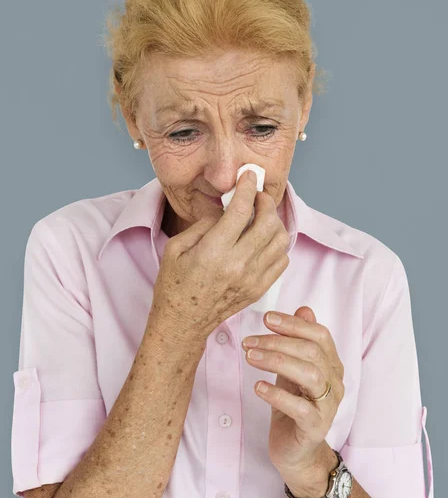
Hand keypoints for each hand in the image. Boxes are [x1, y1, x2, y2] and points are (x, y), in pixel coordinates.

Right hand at [150, 170, 289, 343]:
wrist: (183, 322)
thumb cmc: (174, 284)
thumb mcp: (176, 248)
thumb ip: (203, 224)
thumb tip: (225, 209)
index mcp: (214, 251)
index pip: (241, 210)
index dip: (247, 187)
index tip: (248, 176)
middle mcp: (238, 264)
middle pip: (267, 222)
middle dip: (265, 202)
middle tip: (256, 196)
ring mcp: (252, 278)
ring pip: (280, 240)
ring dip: (274, 222)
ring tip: (261, 216)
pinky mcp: (260, 289)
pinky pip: (282, 260)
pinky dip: (277, 244)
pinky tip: (264, 240)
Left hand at [242, 306, 344, 496]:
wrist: (297, 452)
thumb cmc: (293, 406)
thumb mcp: (292, 369)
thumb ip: (298, 342)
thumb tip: (303, 308)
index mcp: (331, 365)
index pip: (319, 335)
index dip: (293, 324)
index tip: (266, 318)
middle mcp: (334, 383)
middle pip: (311, 351)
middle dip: (277, 341)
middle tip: (248, 341)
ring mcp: (327, 406)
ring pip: (309, 374)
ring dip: (276, 361)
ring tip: (250, 358)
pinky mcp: (315, 428)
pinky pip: (300, 408)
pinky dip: (277, 394)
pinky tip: (258, 387)